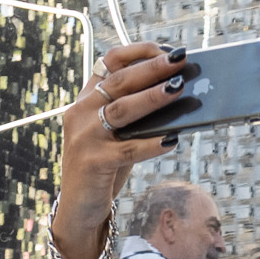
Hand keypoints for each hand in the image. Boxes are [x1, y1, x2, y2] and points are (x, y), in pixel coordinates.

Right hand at [55, 43, 189, 245]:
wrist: (78, 209)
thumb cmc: (104, 167)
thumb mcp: (115, 134)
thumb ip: (135, 115)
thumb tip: (176, 94)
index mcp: (85, 100)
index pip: (109, 62)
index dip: (138, 52)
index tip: (165, 49)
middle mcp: (80, 113)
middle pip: (120, 81)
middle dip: (153, 68)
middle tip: (181, 60)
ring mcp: (84, 137)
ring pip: (122, 109)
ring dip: (153, 97)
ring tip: (178, 88)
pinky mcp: (93, 163)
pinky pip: (128, 149)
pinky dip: (152, 144)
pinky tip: (172, 139)